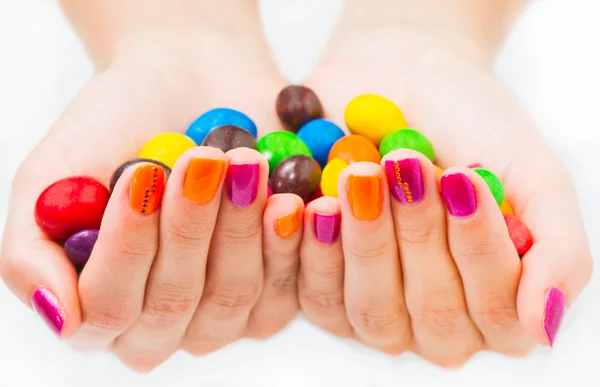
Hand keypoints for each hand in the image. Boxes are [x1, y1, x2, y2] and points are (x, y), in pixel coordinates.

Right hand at [0, 10, 301, 371]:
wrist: (185, 80)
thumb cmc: (115, 127)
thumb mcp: (52, 178)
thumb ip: (32, 252)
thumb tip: (61, 316)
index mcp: (102, 304)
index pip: (109, 308)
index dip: (127, 246)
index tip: (140, 176)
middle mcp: (163, 319)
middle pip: (175, 303)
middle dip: (188, 227)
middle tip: (200, 159)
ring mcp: (223, 309)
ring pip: (234, 295)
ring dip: (238, 227)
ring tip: (243, 160)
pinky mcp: (277, 286)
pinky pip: (289, 289)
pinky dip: (288, 243)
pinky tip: (288, 201)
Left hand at [298, 13, 592, 366]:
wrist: (402, 80)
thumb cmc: (473, 128)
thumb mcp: (533, 176)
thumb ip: (557, 250)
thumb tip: (544, 324)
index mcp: (496, 303)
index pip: (495, 309)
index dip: (479, 247)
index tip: (463, 176)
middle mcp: (437, 321)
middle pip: (432, 314)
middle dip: (419, 233)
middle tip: (405, 162)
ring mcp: (377, 308)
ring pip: (371, 309)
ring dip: (367, 240)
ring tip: (362, 174)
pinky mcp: (324, 287)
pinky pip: (315, 295)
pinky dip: (314, 250)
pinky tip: (313, 204)